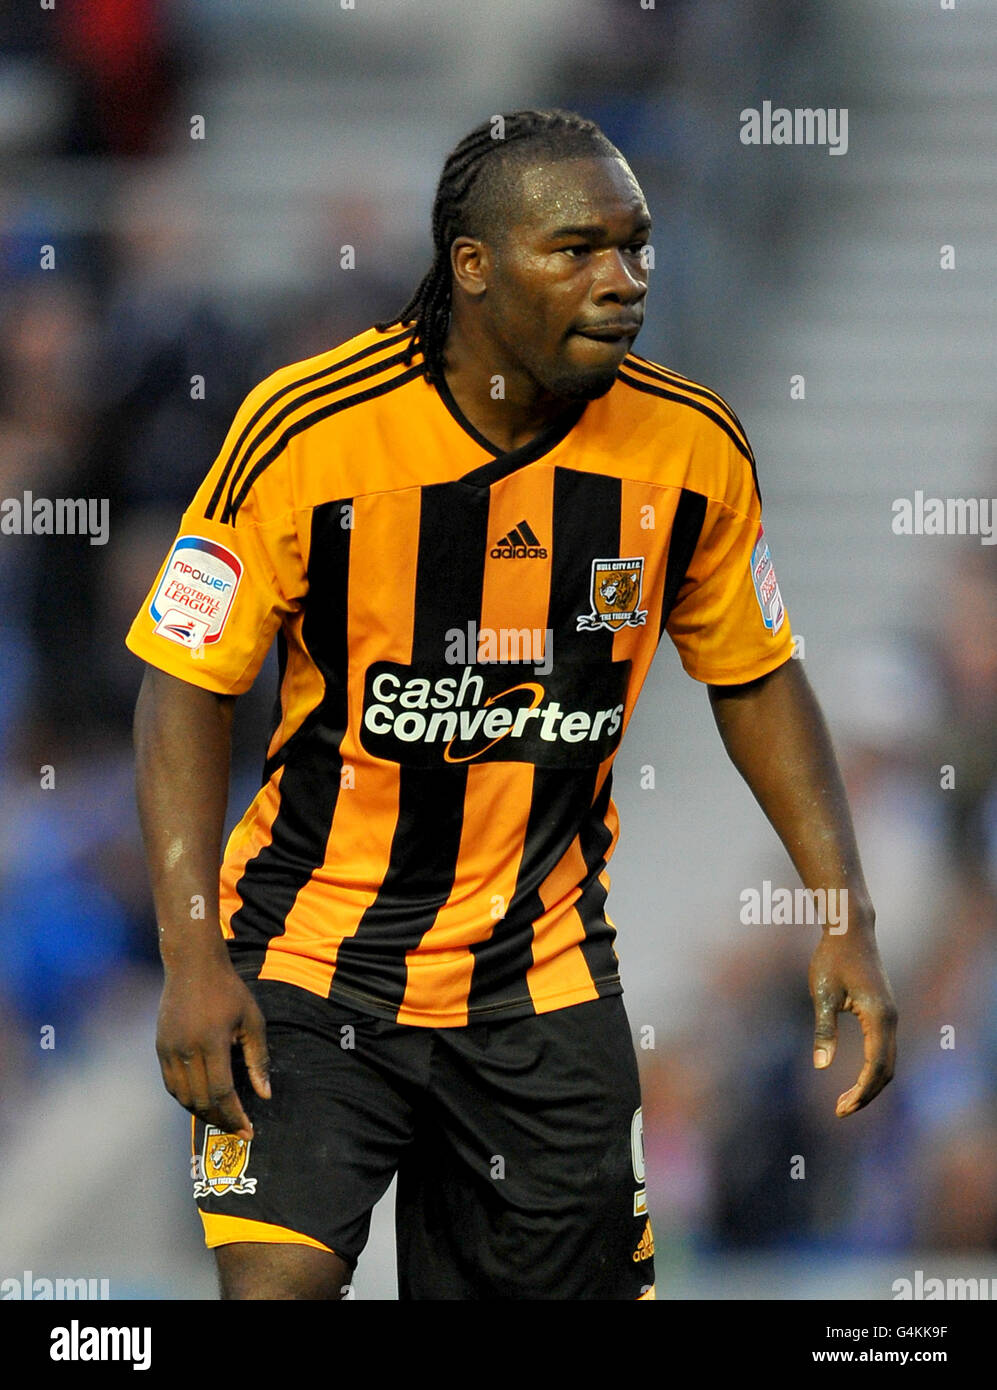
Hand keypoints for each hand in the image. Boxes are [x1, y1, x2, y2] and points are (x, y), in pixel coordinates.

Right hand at [156, 957, 270, 1139]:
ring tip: (222, 1119)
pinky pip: (171, 1085)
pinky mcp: (160, 1048)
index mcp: (212, 1042)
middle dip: (221, 1120)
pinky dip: (187, 1099)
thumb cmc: (229, 991)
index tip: (248, 1131)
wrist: (193, 966)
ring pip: (183, 1097)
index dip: (235, 1116)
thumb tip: (264, 1095)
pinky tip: (202, 1101)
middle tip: (237, 1130)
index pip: (222, 1092)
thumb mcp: (252, 1021)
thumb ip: (258, 1060)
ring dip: (203, 1113)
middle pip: (201, 1100)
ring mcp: (169, 1050)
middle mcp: (186, 1050)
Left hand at [809, 928, 896, 1116]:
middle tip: (840, 1111)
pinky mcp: (885, 1012)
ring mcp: (891, 1016)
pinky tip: (856, 1078)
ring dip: (871, 1084)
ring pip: (888, 1061)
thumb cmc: (832, 958)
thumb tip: (821, 1066)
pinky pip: (885, 1049)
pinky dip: (873, 1069)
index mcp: (879, 1017)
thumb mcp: (822, 994)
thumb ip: (824, 1030)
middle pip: (887, 1070)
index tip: (842, 1108)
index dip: (861, 1091)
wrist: (850, 931)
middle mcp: (891, 1019)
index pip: (876, 1066)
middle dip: (866, 1094)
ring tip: (846, 1100)